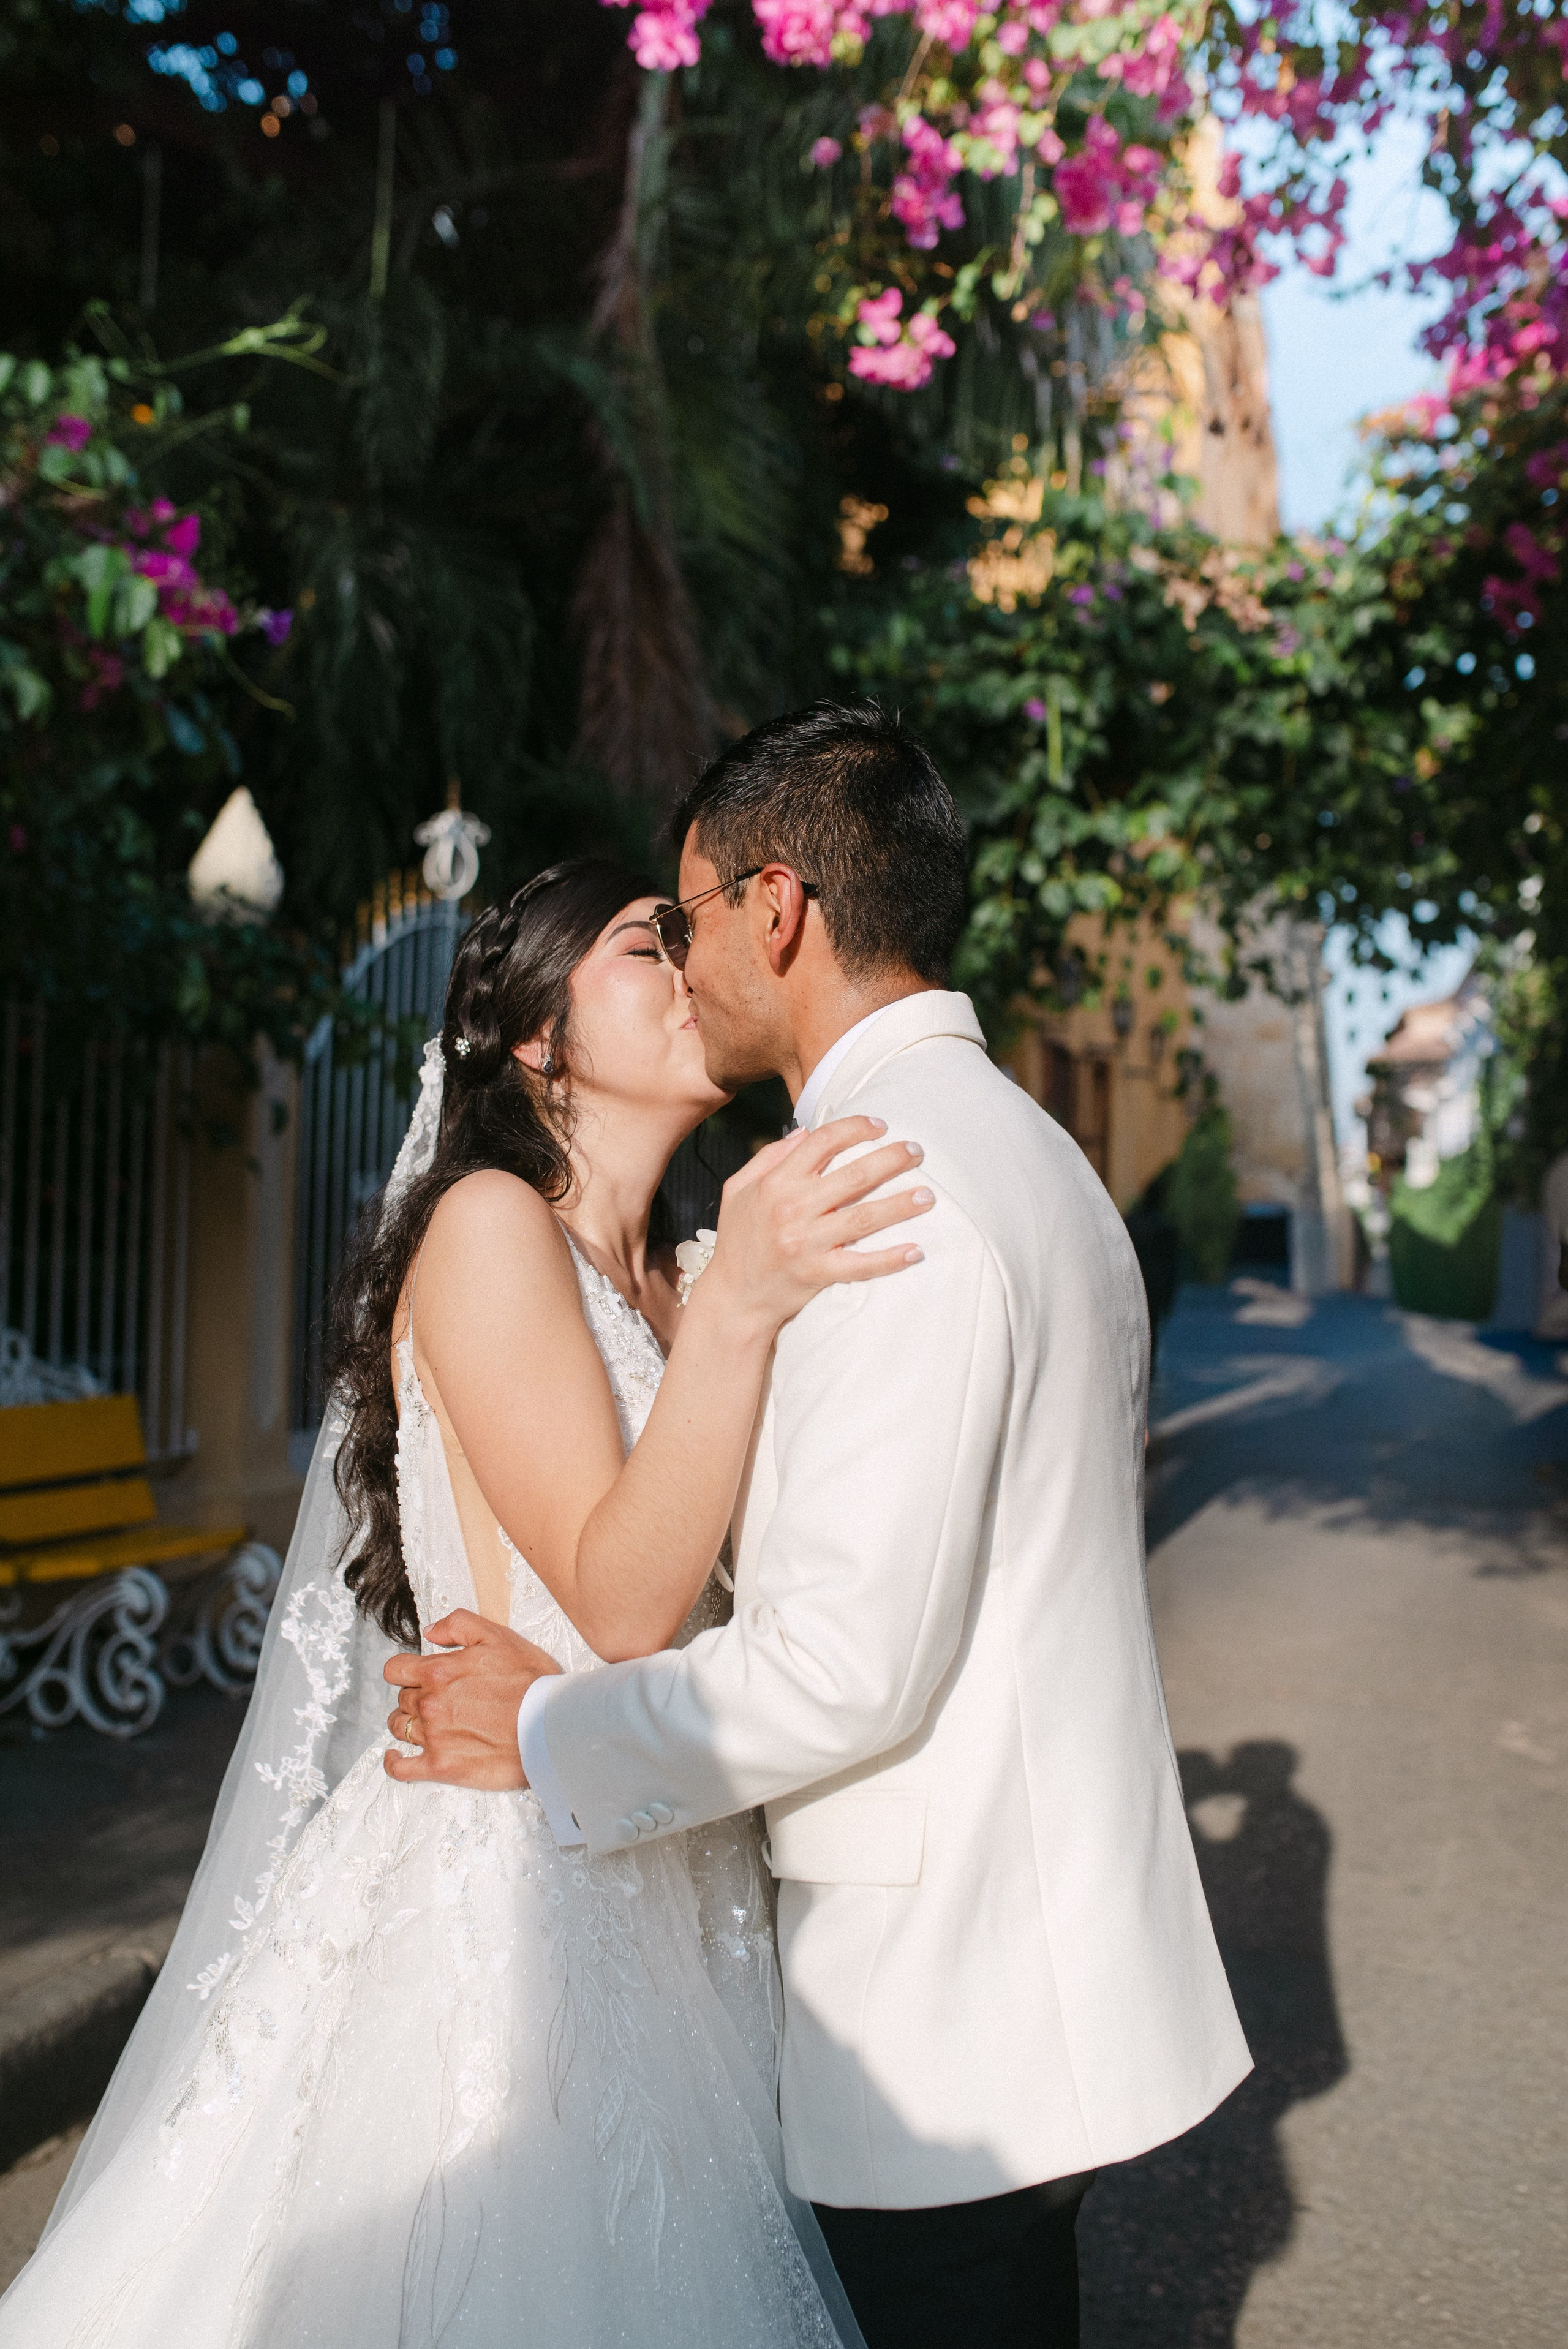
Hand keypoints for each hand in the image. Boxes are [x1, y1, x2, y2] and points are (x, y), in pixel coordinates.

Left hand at [383, 1611, 561, 1788]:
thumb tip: (430, 1632)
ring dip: (408, 1723)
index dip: (406, 1670)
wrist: (551, 1726)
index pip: (396, 1670)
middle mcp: (430, 1704)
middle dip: (415, 1696)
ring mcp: (433, 1737)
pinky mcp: (441, 1766)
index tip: (417, 1675)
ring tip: (425, 1723)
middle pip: (401, 1699)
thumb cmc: (531, 1683)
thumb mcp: (498, 1636)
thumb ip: (458, 1625)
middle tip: (440, 1699)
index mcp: (439, 1672)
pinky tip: (396, 1757)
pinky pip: (401, 1768)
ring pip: (400, 1728)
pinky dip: (394, 1762)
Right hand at [697, 1115, 931, 1336]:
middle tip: (918, 1151)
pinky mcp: (817, 1274)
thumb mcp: (739, 1190)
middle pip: (854, 1175)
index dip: (856, 1128)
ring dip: (901, 1205)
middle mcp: (792, 1209)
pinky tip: (916, 1250)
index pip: (823, 1142)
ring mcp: (806, 1243)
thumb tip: (805, 1132)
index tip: (881, 1125)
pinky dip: (890, 1259)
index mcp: (775, 1183)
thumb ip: (769, 1157)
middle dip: (891, 1159)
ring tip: (928, 1196)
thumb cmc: (738, 1239)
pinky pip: (861, 1265)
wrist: (733, 1297)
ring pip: (864, 1218)